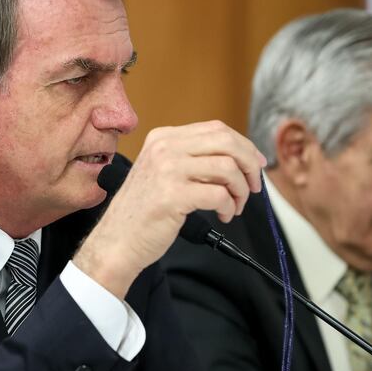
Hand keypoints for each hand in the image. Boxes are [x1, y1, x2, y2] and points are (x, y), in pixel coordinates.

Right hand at [74, 121, 265, 297]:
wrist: (117, 241)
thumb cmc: (142, 212)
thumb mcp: (161, 172)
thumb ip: (191, 159)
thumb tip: (238, 158)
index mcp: (162, 138)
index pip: (216, 129)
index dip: (243, 146)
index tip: (255, 164)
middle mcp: (164, 148)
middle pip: (226, 142)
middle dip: (249, 164)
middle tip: (253, 186)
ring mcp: (167, 170)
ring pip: (227, 168)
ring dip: (240, 190)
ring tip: (235, 206)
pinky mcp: (173, 195)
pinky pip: (219, 195)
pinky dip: (229, 207)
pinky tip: (223, 216)